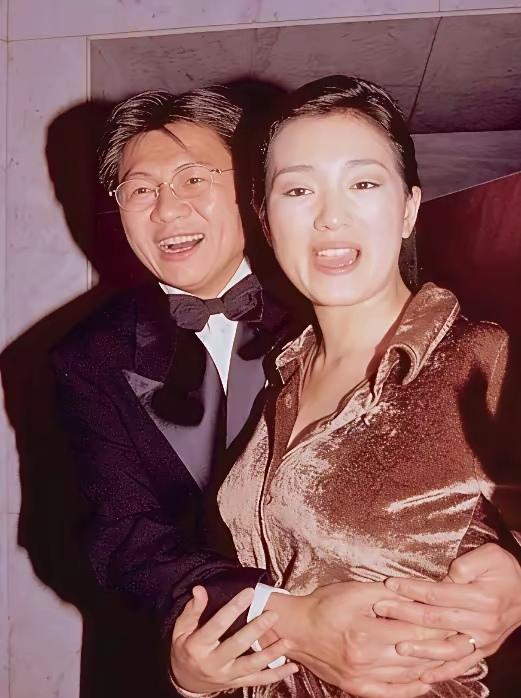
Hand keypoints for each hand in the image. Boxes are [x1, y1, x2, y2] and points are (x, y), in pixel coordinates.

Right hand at [170, 586, 297, 693]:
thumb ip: (193, 610)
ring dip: (271, 654)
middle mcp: (212, 663)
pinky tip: (292, 667)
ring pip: (251, 667)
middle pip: (237, 646)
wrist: (185, 681)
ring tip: (287, 641)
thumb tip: (200, 589)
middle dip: (256, 630)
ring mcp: (226, 676)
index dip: (233, 608)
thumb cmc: (185, 648)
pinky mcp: (236, 683)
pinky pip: (258, 681)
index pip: (217, 625)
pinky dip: (276, 675)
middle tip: (273, 615)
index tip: (249, 592)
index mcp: (197, 646)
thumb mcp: (181, 629)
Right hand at [267, 580, 446, 697]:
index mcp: (366, 634)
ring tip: (452, 658)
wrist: (296, 629)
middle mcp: (366, 661)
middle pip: (416, 657)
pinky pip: (392, 693)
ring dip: (432, 668)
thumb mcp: (357, 592)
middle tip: (464, 640)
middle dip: (443, 648)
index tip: (459, 622)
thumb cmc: (324, 604)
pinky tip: (426, 680)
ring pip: (408, 677)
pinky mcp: (357, 689)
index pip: (415, 633)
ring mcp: (362, 679)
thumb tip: (420, 593)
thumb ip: (390, 594)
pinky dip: (413, 688)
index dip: (440, 628)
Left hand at [375, 543, 520, 682]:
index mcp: (481, 598)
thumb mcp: (491, 556)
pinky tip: (423, 675)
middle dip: (404, 614)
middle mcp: (482, 622)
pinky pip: (461, 665)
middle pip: (435, 620)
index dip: (411, 589)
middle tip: (381, 609)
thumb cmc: (504, 570)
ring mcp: (482, 640)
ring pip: (446, 648)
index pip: (437, 594)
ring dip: (420, 649)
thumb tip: (447, 576)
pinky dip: (442, 671)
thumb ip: (467, 564)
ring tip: (397, 647)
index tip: (390, 584)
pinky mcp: (483, 651)